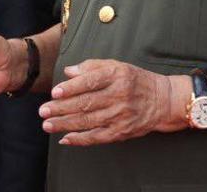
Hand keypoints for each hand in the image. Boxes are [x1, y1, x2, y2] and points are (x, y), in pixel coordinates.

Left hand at [39, 59, 179, 146]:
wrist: (163, 100)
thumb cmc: (135, 80)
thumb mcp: (117, 66)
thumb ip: (91, 66)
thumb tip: (68, 71)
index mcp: (117, 76)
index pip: (91, 81)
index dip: (71, 88)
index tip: (55, 92)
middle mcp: (120, 95)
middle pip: (86, 103)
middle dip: (62, 108)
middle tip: (43, 110)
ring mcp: (121, 115)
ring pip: (89, 121)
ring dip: (65, 124)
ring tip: (48, 124)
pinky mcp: (122, 131)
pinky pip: (98, 137)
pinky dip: (80, 139)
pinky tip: (65, 139)